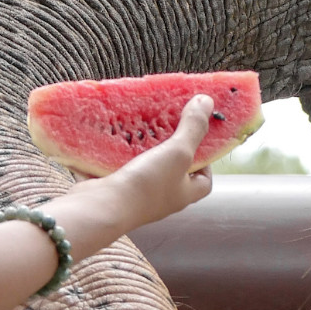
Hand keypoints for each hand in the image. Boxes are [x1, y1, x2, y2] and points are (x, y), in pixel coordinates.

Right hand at [95, 94, 215, 224]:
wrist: (102, 208)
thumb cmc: (147, 185)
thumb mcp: (178, 152)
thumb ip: (193, 128)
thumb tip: (208, 101)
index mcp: (184, 193)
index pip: (204, 180)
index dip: (205, 160)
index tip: (197, 137)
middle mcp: (163, 197)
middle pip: (174, 170)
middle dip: (171, 148)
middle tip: (167, 123)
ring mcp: (137, 194)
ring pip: (145, 166)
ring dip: (143, 147)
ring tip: (143, 124)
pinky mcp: (114, 188)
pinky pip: (119, 166)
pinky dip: (118, 152)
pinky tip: (117, 134)